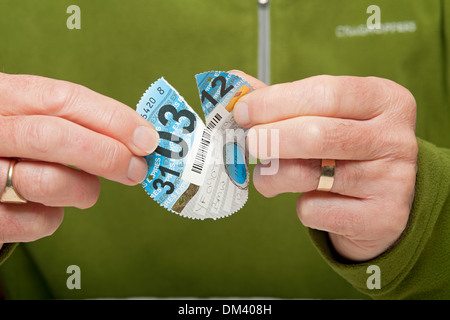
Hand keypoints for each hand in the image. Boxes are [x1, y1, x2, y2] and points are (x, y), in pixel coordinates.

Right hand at [0, 73, 158, 249]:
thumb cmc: (9, 143)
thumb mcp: (29, 116)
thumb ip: (73, 121)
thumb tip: (138, 140)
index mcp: (2, 96)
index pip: (62, 99)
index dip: (112, 119)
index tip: (147, 138)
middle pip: (53, 137)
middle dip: (107, 155)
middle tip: (137, 170)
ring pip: (45, 181)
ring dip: (82, 190)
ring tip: (87, 191)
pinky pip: (33, 222)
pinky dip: (53, 218)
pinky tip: (49, 208)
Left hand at [233, 72, 417, 261]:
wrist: (380, 202)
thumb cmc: (344, 150)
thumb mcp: (326, 117)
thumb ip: (282, 100)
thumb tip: (234, 82)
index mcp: (385, 99)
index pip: (324, 92)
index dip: (274, 101)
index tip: (242, 111)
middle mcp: (395, 138)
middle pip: (316, 134)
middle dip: (269, 138)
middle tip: (248, 143)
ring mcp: (393, 180)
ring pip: (309, 175)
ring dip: (272, 176)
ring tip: (266, 175)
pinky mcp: (381, 218)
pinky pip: (315, 210)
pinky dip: (300, 207)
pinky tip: (310, 200)